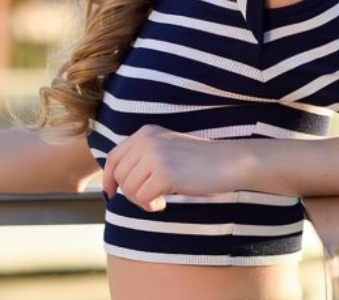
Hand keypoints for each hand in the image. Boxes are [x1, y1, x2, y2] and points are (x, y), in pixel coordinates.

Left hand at [101, 124, 247, 211]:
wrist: (230, 161)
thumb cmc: (200, 162)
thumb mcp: (167, 150)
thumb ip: (143, 158)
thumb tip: (116, 183)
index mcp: (145, 133)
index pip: (113, 157)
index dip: (108, 178)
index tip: (111, 193)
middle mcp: (146, 140)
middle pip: (119, 175)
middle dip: (129, 193)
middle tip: (149, 200)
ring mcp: (154, 155)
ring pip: (128, 188)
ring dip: (141, 201)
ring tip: (159, 201)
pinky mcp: (164, 173)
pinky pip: (142, 198)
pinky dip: (150, 206)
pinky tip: (164, 204)